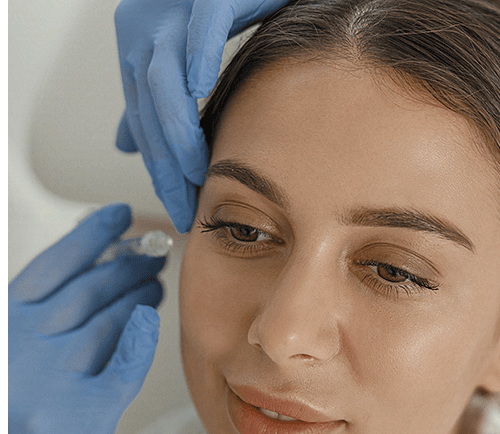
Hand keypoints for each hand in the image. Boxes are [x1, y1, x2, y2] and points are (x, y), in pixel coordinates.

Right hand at [8, 204, 164, 433]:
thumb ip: (46, 323)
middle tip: (154, 253)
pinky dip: (138, 341)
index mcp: (8, 325)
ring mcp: (53, 378)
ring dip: (139, 294)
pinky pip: (121, 366)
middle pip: (89, 289)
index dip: (90, 237)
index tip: (118, 215)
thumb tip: (101, 279)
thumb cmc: (10, 423)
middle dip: (128, 264)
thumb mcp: (13, 360)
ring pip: (109, 319)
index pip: (54, 268)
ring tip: (156, 283)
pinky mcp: (81, 414)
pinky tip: (151, 322)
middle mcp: (26, 344)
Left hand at [114, 0, 288, 232]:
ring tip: (198, 173)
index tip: (176, 206)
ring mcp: (172, 9)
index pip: (142, 121)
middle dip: (165, 167)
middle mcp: (144, 29)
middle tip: (184, 207)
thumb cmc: (227, 9)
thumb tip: (130, 144)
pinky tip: (201, 90)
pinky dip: (197, 57)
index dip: (158, 168)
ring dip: (179, 134)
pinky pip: (199, 26)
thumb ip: (155, 100)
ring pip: (164, 81)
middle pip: (148, 111)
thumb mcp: (185, 59)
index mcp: (138, 49)